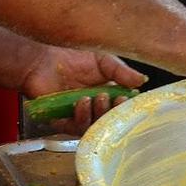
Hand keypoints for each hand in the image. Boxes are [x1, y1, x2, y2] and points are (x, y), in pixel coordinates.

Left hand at [21, 46, 145, 134]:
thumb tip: (143, 81)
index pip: (121, 106)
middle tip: (115, 99)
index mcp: (108, 95)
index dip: (126, 106)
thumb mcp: (103, 60)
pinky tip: (82, 103)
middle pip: (110, 119)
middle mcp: (95, 108)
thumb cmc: (70, 57)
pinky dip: (82, 117)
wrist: (42, 59)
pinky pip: (76, 128)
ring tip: (98, 98)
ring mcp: (79, 116)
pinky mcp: (63, 122)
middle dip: (114, 111)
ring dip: (99, 113)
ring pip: (95, 125)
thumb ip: (122, 72)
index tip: (129, 98)